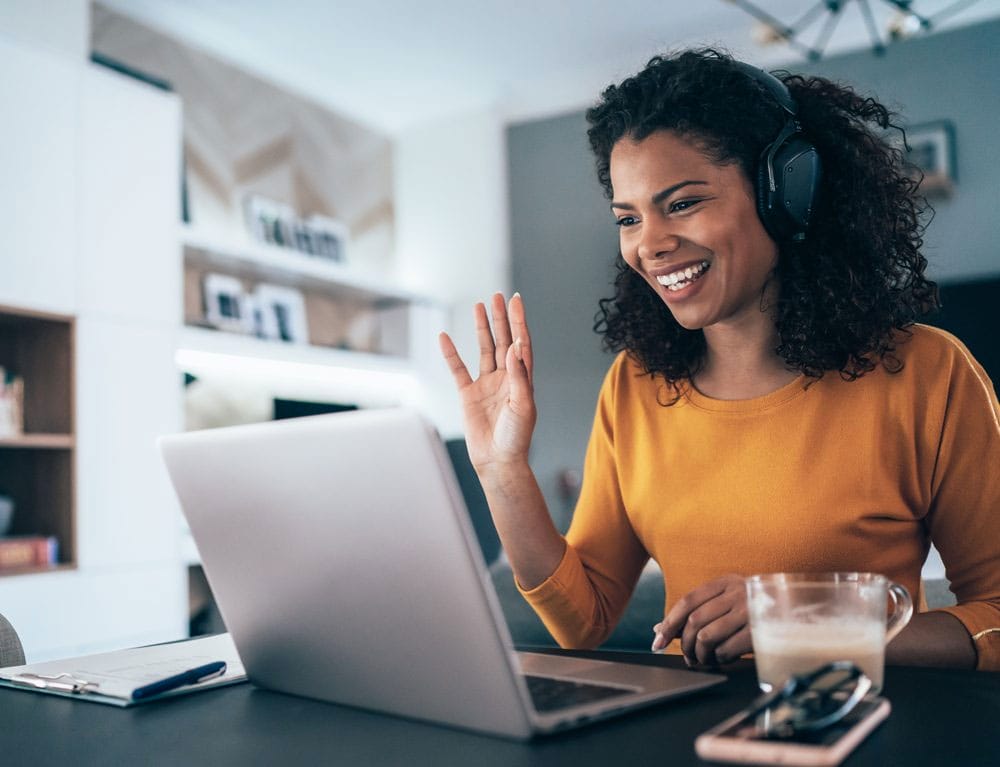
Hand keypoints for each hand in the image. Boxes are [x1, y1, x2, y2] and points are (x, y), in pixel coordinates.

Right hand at [439, 293, 535, 470]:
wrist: (498, 461)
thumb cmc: (516, 437)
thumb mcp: (522, 405)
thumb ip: (518, 375)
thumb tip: (514, 345)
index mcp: (522, 379)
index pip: (521, 343)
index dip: (519, 321)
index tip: (516, 300)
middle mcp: (505, 378)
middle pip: (503, 340)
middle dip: (500, 318)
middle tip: (497, 296)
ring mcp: (486, 385)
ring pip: (483, 349)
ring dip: (482, 328)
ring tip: (479, 306)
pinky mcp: (468, 395)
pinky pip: (458, 369)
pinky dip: (451, 353)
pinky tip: (444, 336)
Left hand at [651, 574, 750, 665]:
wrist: (802, 613)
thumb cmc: (757, 611)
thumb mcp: (730, 602)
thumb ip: (698, 612)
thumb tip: (660, 629)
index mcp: (726, 583)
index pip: (688, 601)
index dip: (669, 623)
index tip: (658, 642)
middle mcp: (737, 593)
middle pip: (694, 620)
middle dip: (685, 644)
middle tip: (688, 657)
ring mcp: (750, 612)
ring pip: (706, 637)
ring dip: (700, 655)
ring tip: (704, 660)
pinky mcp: (759, 633)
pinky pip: (725, 650)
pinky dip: (719, 660)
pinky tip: (723, 659)